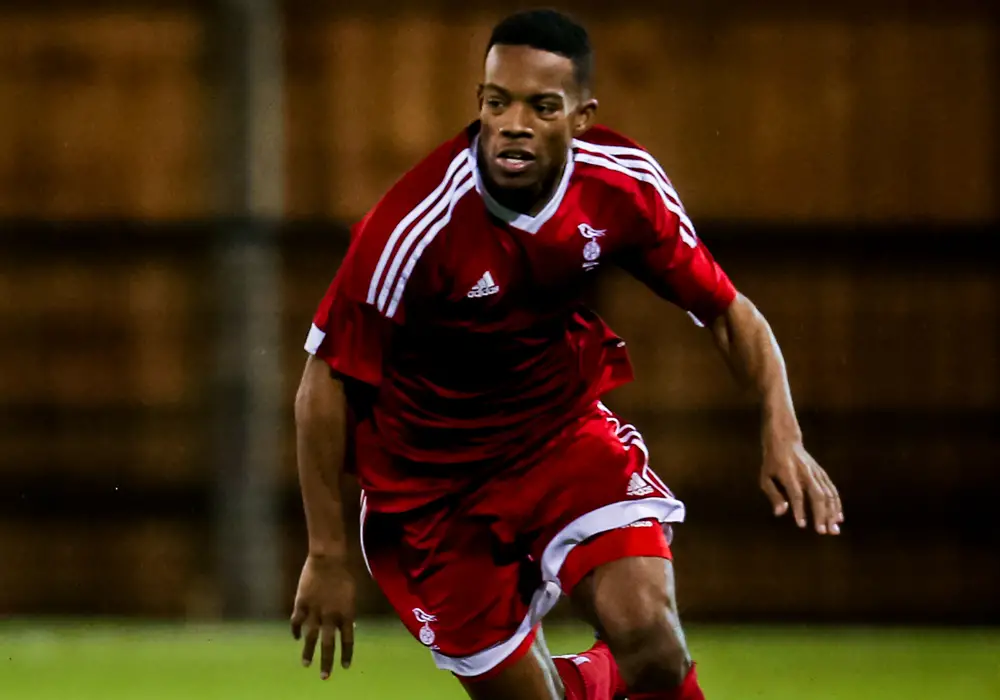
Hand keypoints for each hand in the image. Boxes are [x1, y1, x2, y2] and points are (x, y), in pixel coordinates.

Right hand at [290, 554, 355, 678]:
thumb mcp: (351, 594)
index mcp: (346, 614)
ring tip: (306, 664)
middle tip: (324, 676)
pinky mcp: (301, 604)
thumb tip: (348, 625)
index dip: (346, 654)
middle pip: (328, 645)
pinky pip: (296, 622)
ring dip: (308, 653)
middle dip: (326, 662)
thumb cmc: (344, 573)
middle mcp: (330, 617)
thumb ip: (348, 611)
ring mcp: (315, 611)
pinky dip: (296, 631)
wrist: (328, 558)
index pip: (348, 640)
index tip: (345, 666)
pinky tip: (296, 638)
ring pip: (310, 638)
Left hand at [760, 438, 843, 534]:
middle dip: (821, 514)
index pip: (796, 494)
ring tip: (833, 530)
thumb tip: (780, 513)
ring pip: (828, 494)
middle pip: (817, 495)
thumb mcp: (765, 477)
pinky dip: (837, 504)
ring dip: (832, 513)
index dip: (799, 509)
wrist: (785, 441)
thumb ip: (773, 495)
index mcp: (788, 474)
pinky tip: (838, 518)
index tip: (801, 525)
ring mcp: (816, 472)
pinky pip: (832, 490)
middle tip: (822, 532)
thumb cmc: (772, 463)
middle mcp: (805, 473)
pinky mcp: (822, 473)